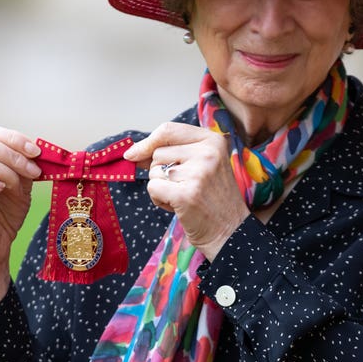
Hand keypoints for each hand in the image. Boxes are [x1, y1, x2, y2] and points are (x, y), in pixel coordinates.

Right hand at [0, 127, 41, 316]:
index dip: (14, 138)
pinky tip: (2, 190)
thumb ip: (25, 167)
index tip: (37, 152)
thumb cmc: (5, 214)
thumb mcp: (21, 185)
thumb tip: (39, 150)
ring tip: (21, 189)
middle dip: (16, 155)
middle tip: (35, 171)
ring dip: (10, 173)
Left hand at [124, 122, 248, 260]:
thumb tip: (133, 153)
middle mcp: (208, 153)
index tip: (134, 154)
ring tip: (184, 197)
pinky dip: (159, 200)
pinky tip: (178, 206)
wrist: (229, 231)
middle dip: (161, 172)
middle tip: (185, 186)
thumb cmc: (211, 198)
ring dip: (161, 187)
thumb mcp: (201, 165)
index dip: (148, 142)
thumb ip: (171, 153)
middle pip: (158, 153)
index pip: (168, 130)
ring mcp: (198, 173)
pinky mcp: (186, 194)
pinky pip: (153, 188)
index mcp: (213, 140)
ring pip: (154, 172)